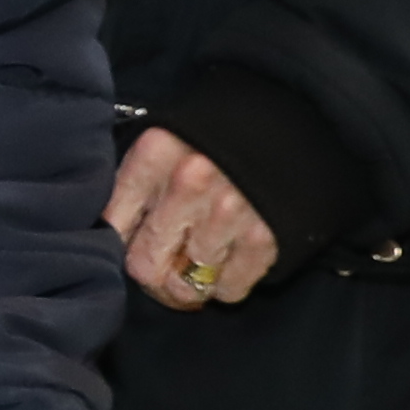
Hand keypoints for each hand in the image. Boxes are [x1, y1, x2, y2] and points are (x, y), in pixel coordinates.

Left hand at [109, 127, 277, 310]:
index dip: (121, 244)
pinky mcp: (266, 237)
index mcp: (157, 152)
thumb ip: (137, 183)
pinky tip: (230, 262)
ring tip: (201, 260)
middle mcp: (189, 181)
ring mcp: (229, 212)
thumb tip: (111, 236)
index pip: (113, 225)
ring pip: (186, 286)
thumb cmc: (222, 135)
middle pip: (146, 264)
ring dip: (192, 282)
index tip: (134, 245)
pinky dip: (227, 286)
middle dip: (154, 275)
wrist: (299, 119)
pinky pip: (230, 290)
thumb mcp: (169, 141)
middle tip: (167, 268)